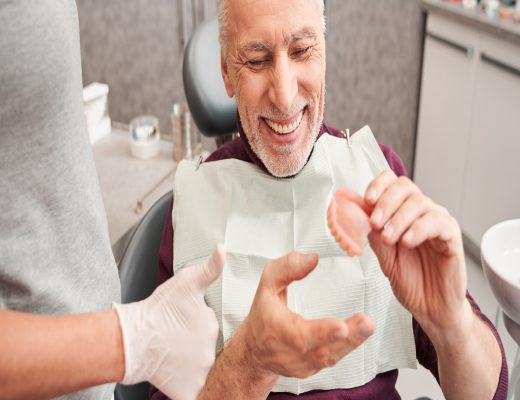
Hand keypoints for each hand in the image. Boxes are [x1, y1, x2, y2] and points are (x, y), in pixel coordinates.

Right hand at [114, 244, 224, 399]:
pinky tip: (179, 376)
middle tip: (176, 339)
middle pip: (206, 348)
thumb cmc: (157, 309)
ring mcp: (200, 373)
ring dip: (192, 363)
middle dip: (195, 344)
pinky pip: (197, 393)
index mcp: (212, 326)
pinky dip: (193, 389)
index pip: (209, 326)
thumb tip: (223, 249)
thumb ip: (210, 267)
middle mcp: (211, 352)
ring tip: (173, 354)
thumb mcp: (187, 281)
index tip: (183, 324)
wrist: (132, 338)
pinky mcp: (187, 391)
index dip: (196, 325)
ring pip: (201, 368)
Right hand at [239, 252, 373, 379]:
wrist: (254, 351)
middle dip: (347, 337)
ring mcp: (303, 363)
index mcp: (277, 329)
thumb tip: (311, 259)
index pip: (299, 334)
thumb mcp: (267, 285)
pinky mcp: (313, 368)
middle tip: (366, 323)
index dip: (321, 332)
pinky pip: (332, 359)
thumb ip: (286, 268)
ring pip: (330, 357)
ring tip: (367, 325)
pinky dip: (348, 347)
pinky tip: (360, 334)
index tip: (340, 326)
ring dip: (353, 342)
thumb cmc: (263, 316)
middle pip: (322, 349)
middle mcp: (290, 351)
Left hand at [364, 171, 468, 335]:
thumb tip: (354, 213)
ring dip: (399, 219)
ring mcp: (437, 223)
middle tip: (375, 223)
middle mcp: (420, 213)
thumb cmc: (411, 282)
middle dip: (385, 202)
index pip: (392, 183)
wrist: (431, 309)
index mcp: (402, 213)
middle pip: (405, 187)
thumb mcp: (383, 256)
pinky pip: (438, 222)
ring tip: (389, 239)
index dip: (379, 185)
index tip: (367, 199)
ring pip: (420, 203)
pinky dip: (418, 229)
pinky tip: (407, 241)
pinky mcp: (452, 237)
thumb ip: (371, 234)